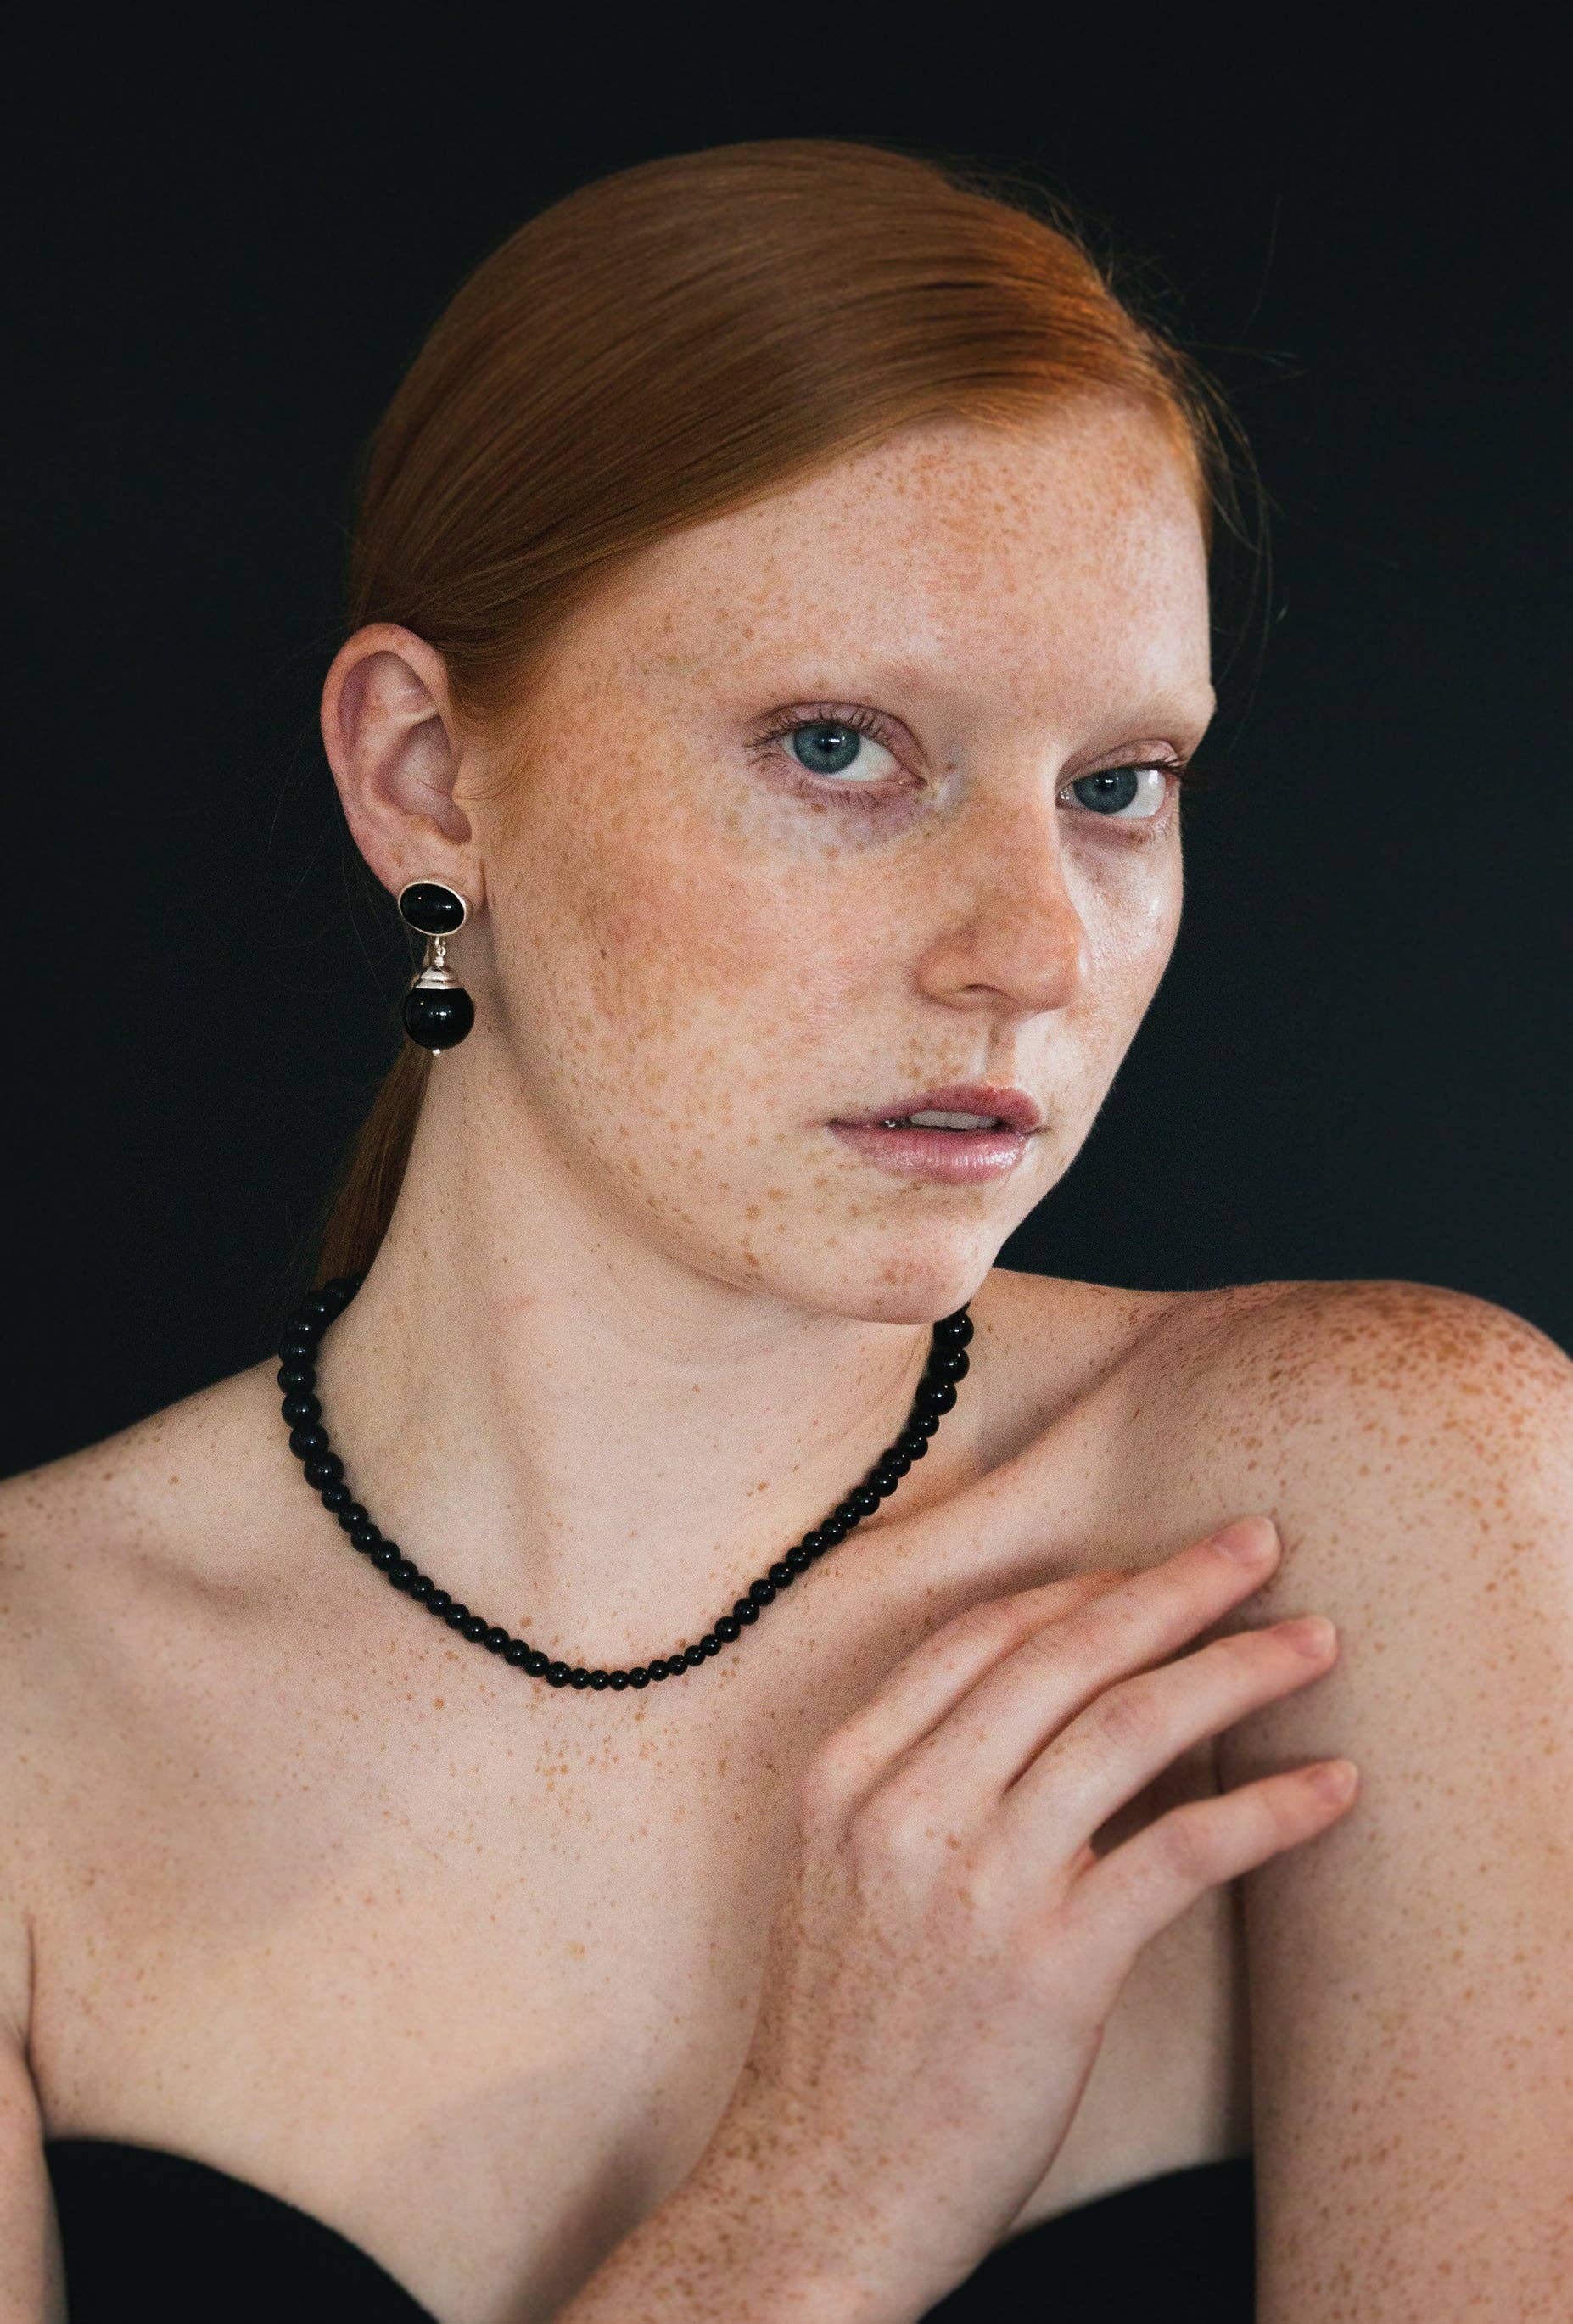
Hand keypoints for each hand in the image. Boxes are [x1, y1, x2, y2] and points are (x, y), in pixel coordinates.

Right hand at [690, 1517, 1354, 2319]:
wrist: (814, 2191)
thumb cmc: (838, 2042)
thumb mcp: (836, 1877)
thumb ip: (911, 1783)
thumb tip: (1033, 1717)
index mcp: (846, 1773)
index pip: (980, 1635)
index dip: (1081, 1589)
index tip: (1153, 1572)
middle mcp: (905, 1807)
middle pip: (1062, 1654)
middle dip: (1173, 1589)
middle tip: (1257, 1547)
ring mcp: (977, 1884)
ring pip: (1127, 1728)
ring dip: (1234, 1672)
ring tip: (1309, 1646)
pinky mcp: (1050, 1969)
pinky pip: (1179, 1854)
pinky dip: (1267, 1812)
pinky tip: (1324, 1791)